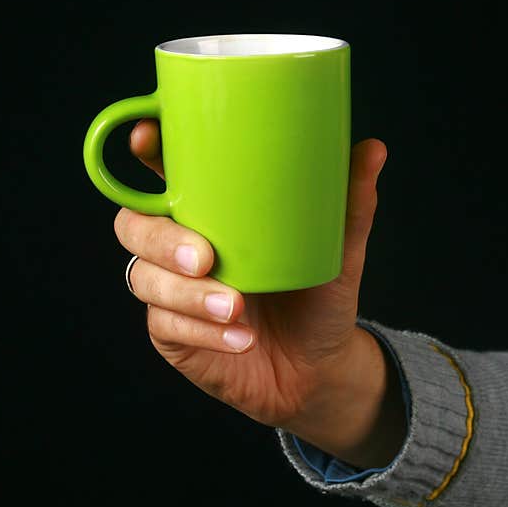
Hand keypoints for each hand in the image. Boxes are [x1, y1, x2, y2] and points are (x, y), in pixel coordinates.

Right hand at [113, 120, 404, 468]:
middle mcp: (181, 246)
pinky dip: (203, 332)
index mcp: (211, 212)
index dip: (144, 151)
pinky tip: (239, 338)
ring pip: (145, 278)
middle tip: (204, 258)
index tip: (145, 137)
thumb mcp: (338, 252)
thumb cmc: (319, 299)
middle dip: (161, 238)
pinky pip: (167, 326)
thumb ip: (350, 204)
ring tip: (236, 308)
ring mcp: (172, 291)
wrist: (319, 369)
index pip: (163, 174)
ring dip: (187, 294)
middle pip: (133, 225)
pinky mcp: (173, 335)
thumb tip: (373, 149)